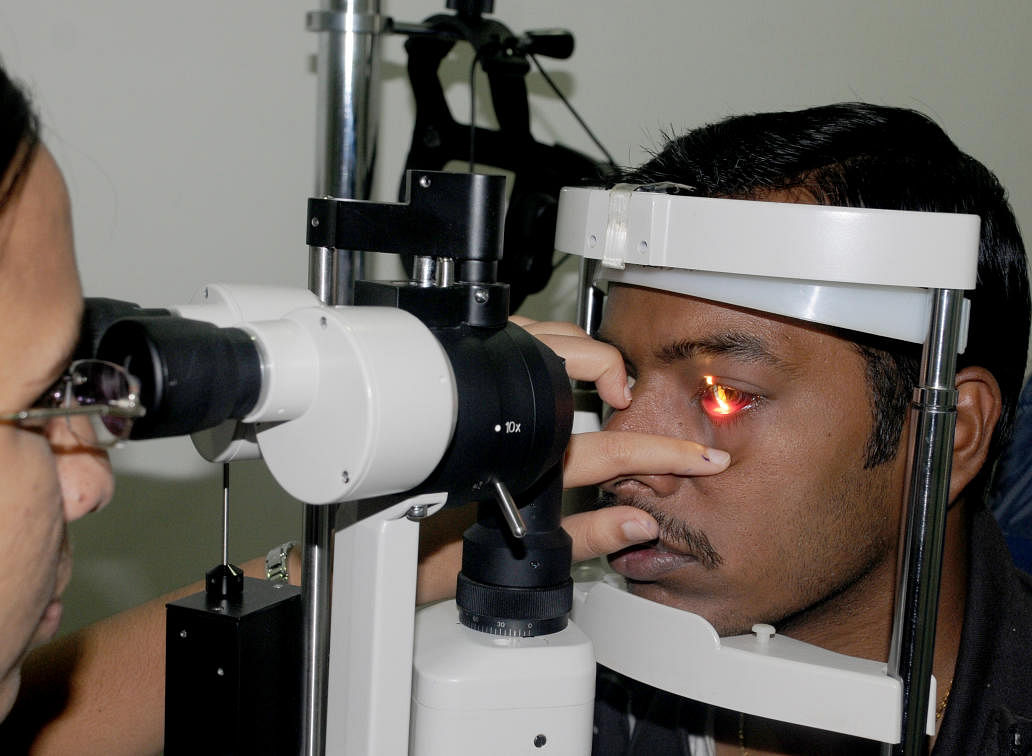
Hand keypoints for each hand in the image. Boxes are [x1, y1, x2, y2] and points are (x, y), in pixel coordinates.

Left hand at [415, 317, 730, 603]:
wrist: (369, 535)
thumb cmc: (427, 550)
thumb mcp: (517, 556)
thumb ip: (583, 536)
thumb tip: (639, 521)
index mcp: (533, 468)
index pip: (617, 453)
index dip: (667, 453)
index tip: (704, 456)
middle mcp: (510, 422)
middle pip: (582, 371)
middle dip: (620, 376)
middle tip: (634, 399)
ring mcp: (486, 394)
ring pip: (546, 343)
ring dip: (582, 352)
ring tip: (602, 376)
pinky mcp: (461, 379)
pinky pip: (511, 338)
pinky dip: (542, 340)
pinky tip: (551, 359)